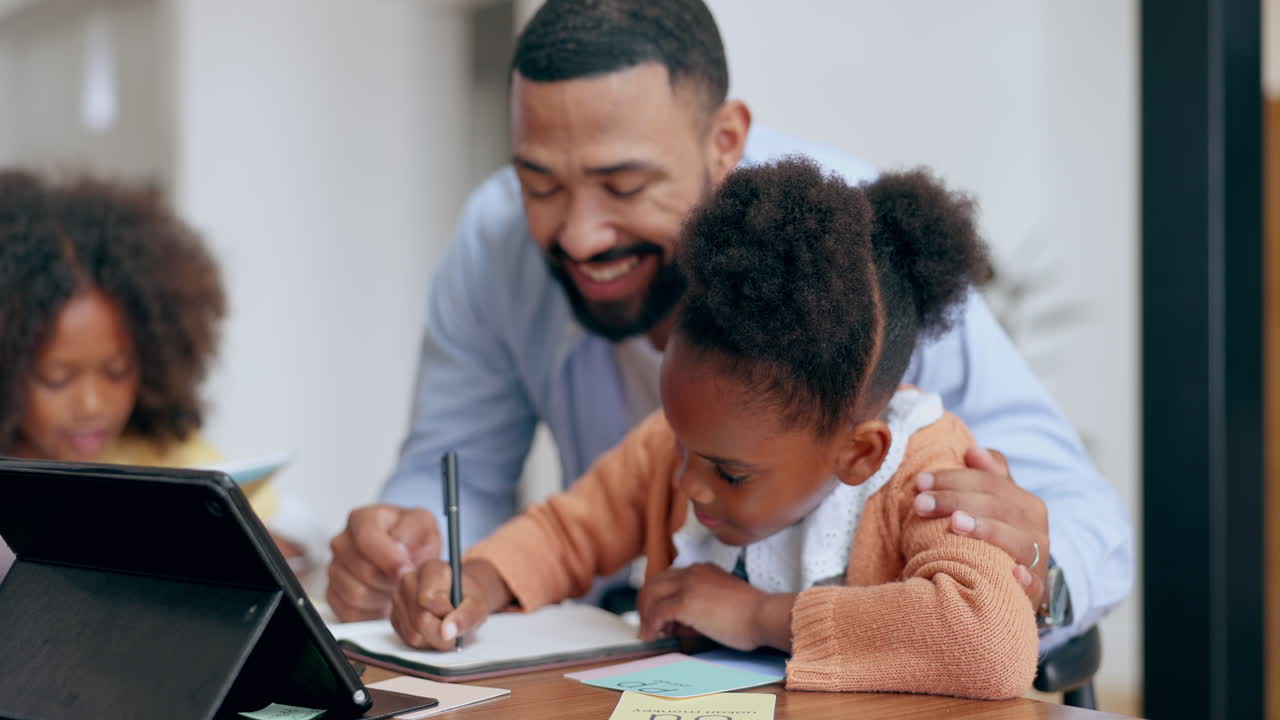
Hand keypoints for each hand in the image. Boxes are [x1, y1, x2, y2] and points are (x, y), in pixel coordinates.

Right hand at [326, 504, 440, 621]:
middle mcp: (343, 542)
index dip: (388, 557)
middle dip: (391, 580)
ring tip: (395, 589)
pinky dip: (371, 612)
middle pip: (363, 570)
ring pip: (356, 594)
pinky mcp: (334, 594)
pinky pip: (350, 611)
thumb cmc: (413, 538)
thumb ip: (412, 531)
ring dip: (383, 597)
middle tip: (405, 579)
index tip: (406, 567)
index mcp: (362, 520)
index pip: (366, 538)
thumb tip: (399, 547)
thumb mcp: (423, 523)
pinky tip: (383, 600)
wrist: (410, 556)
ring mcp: (335, 569)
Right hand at [390, 558, 511, 649]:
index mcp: (431, 568)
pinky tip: (433, 629)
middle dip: (440, 631)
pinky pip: (407, 638)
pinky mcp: (394, 615)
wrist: (460, 597)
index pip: (427, 599)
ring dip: (433, 638)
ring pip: (413, 633)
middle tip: (454, 627)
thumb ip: (465, 617)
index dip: (445, 613)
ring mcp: (398, 597)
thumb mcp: (478, 606)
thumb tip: (446, 632)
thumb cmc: (469, 599)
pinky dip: (424, 641)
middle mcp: (409, 579)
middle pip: (419, 619)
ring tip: (445, 626)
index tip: (457, 612)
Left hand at [636, 563, 795, 651]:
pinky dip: (650, 625)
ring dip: (646, 615)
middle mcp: (692, 572)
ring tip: (649, 633)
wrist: (764, 615)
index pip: (668, 579)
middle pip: (654, 583)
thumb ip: (697, 608)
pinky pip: (657, 612)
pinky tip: (651, 637)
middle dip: (646, 604)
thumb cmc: (751, 616)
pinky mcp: (685, 602)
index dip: (658, 597)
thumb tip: (674, 625)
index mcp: (702, 570)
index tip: (659, 617)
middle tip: (648, 625)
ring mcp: (687, 585)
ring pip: (651, 594)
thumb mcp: (720, 603)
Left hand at [913, 446, 1048, 605]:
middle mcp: (1036, 529)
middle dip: (955, 501)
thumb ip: (989, 475)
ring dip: (985, 530)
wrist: (1022, 585)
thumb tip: (972, 450)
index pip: (990, 483)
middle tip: (920, 503)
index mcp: (1025, 504)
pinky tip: (1012, 573)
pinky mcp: (1036, 591)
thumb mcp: (997, 505)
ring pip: (1017, 541)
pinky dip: (1026, 579)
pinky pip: (1034, 585)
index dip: (954, 479)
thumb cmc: (1000, 537)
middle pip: (997, 507)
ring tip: (956, 523)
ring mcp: (1037, 560)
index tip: (920, 482)